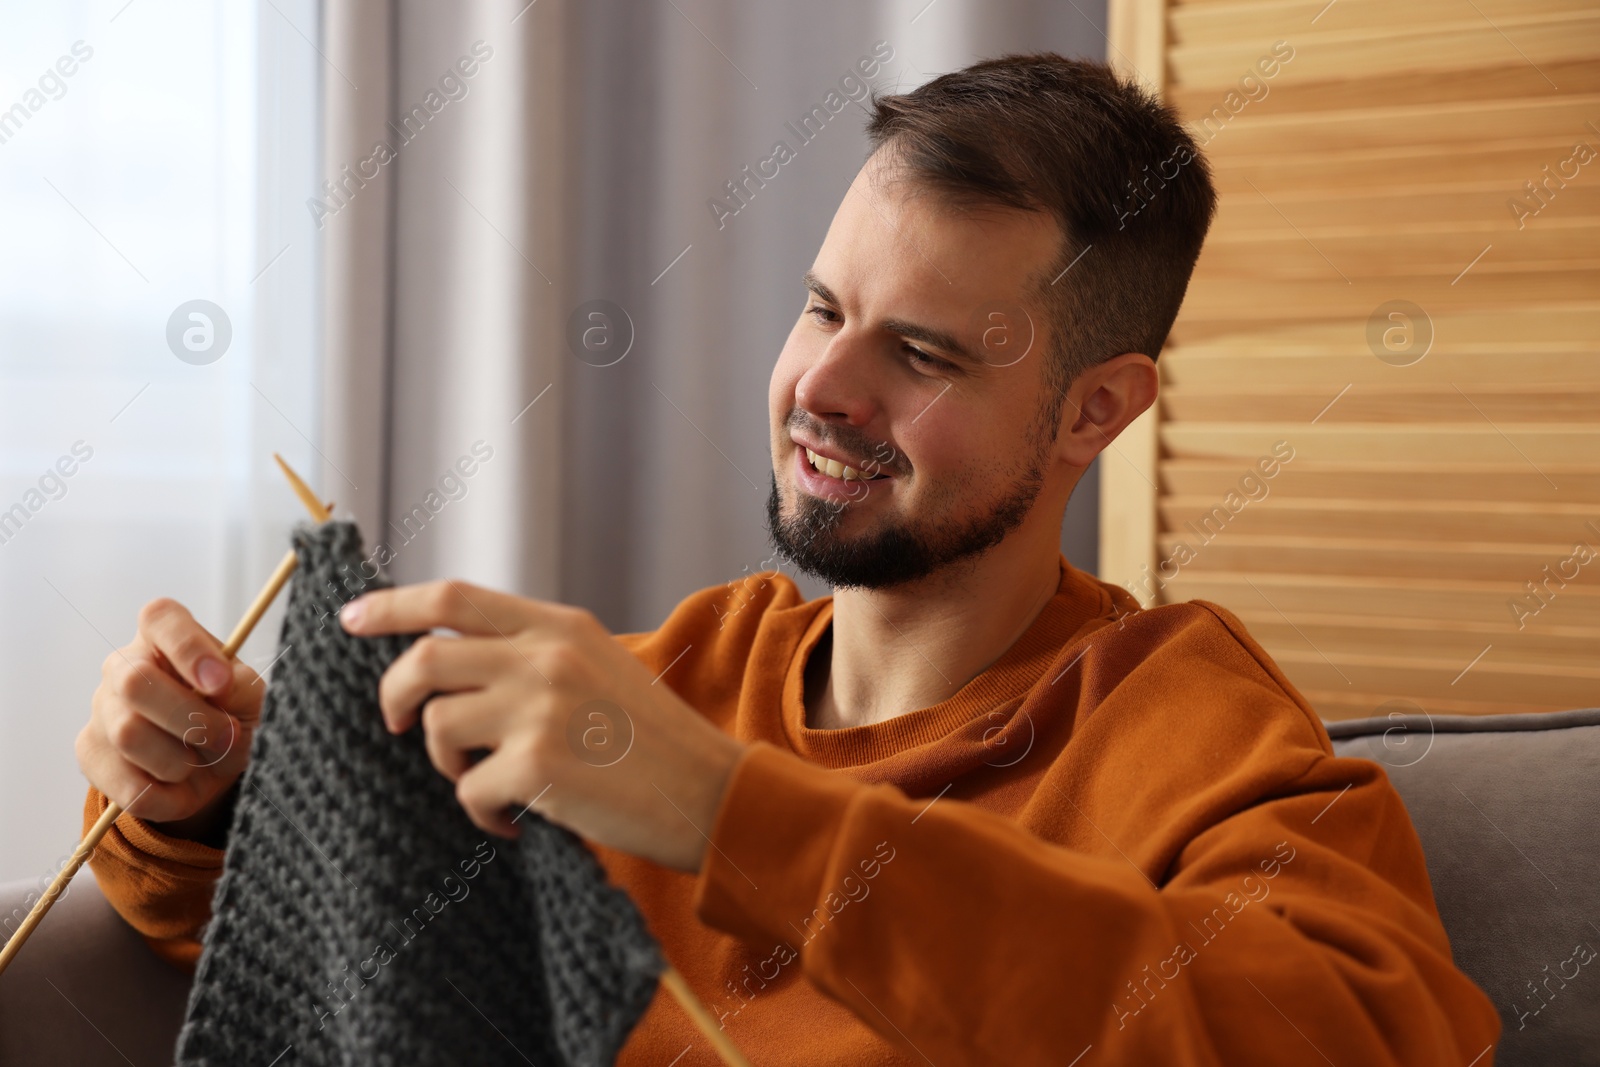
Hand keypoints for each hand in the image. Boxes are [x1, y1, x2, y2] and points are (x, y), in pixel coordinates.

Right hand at [77, 598, 262, 837]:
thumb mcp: (252, 698)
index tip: (221, 681)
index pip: (160, 619)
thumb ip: (241, 687)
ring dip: (181, 759)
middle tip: (227, 735)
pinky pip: (125, 784)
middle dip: (191, 718)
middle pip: (134, 681)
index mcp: (164, 637)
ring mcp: (101, 710)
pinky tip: (182, 786)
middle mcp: (123, 666)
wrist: (216, 768)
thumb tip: (218, 684)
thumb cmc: (233, 716)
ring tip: (204, 759)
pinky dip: (167, 796)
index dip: (189, 648)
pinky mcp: (90, 754)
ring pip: (128, 734)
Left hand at [340, 580, 745, 872]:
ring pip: (437, 728)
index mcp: (559, 624)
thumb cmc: (652, 738)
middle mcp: (545, 656)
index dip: (391, 605)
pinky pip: (468, 791)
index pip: (452, 597)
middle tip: (396, 723)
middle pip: (424, 659)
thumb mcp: (599, 664)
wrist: (710, 792)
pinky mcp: (538, 766)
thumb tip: (446, 661)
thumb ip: (533, 651)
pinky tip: (516, 822)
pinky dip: (481, 815)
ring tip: (485, 784)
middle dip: (393, 696)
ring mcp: (540, 709)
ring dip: (447, 765)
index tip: (352, 618)